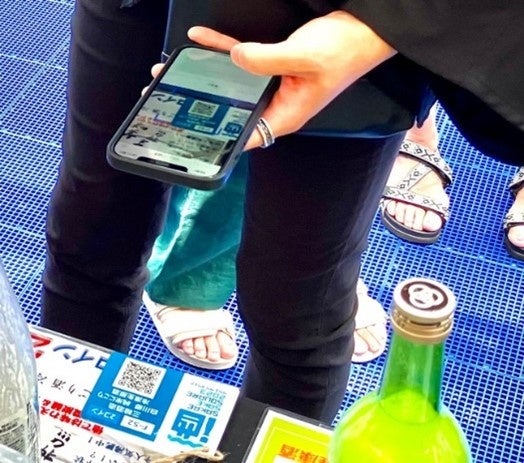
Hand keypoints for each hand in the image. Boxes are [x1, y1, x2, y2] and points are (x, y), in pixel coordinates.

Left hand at [187, 11, 395, 149]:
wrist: (362, 28)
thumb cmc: (346, 51)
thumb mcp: (303, 57)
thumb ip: (266, 60)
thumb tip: (235, 58)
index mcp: (287, 115)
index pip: (249, 135)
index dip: (223, 138)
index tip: (193, 135)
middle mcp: (278, 104)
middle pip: (236, 110)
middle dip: (206, 104)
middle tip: (173, 97)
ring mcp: (274, 85)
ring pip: (234, 83)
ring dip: (208, 74)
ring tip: (177, 69)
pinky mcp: (273, 65)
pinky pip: (242, 59)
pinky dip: (223, 50)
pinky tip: (201, 40)